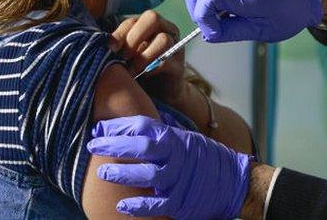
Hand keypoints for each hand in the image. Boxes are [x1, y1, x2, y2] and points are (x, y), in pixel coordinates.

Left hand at [88, 115, 250, 218]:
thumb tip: (143, 121)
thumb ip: (166, 132)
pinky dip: (138, 205)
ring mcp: (178, 179)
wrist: (234, 182)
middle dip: (114, 145)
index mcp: (175, 138)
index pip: (143, 126)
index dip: (119, 126)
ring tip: (103, 172)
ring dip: (122, 173)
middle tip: (92, 145)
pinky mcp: (180, 201)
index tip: (98, 128)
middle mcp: (176, 156)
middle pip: (142, 147)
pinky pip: (156, 203)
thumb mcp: (187, 139)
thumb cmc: (206, 159)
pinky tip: (121, 205)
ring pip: (147, 174)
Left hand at [111, 11, 185, 103]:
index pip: (133, 20)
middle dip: (134, 37)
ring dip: (143, 55)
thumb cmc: (137, 73)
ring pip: (163, 39)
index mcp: (148, 27)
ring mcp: (175, 46)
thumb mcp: (125, 58)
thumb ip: (118, 49)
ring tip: (132, 70)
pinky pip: (167, 60)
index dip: (120, 32)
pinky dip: (151, 68)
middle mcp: (165, 30)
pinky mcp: (179, 66)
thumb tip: (100, 46)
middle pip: (152, 18)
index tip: (110, 48)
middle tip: (124, 56)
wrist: (157, 96)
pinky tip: (143, 76)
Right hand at [184, 0, 322, 43]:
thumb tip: (208, 35)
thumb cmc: (288, 13)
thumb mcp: (261, 31)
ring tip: (224, 18)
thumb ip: (230, 32)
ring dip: (204, 5)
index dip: (203, 18)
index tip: (215, 33)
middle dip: (198, 12)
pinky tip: (227, 9)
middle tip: (217, 27)